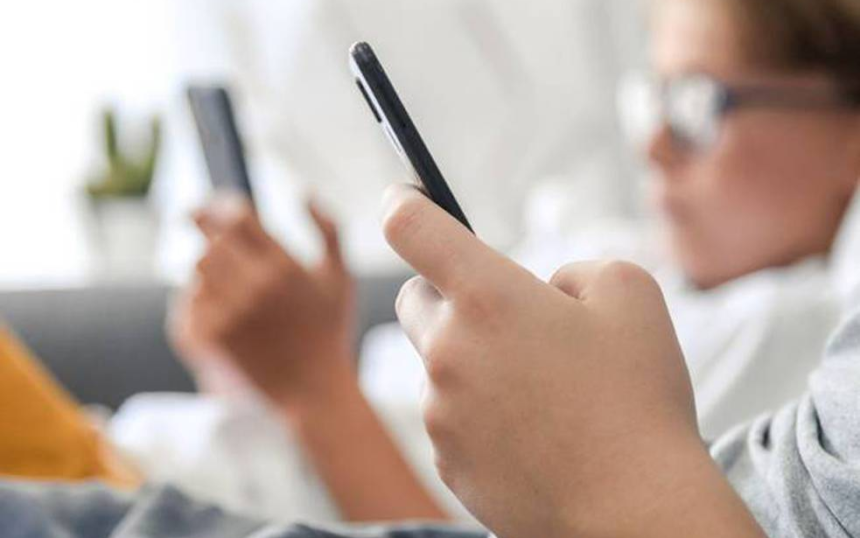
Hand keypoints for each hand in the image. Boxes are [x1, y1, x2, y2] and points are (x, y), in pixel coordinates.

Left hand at [170, 194, 355, 410]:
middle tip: (196, 226)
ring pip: (196, 269)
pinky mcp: (211, 337)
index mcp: (284, 266)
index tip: (210, 206)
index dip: (217, 206)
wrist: (313, 390)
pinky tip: (216, 306)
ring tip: (220, 275)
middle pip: (210, 241)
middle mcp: (254, 286)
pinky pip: (188, 302)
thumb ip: (329, 230)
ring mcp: (229, 313)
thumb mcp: (341, 277)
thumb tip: (304, 192)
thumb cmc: (329, 332)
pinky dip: (197, 299)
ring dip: (205, 266)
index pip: (235, 217)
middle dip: (204, 231)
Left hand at [382, 184, 764, 537]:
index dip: (402, 202)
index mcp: (487, 297)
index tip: (405, 199)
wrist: (634, 511)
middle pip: (413, 299)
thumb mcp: (631, 294)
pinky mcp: (445, 460)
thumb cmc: (638, 399)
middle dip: (445, 294)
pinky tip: (531, 431)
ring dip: (470, 360)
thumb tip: (544, 288)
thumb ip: (575, 269)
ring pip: (436, 363)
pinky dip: (476, 412)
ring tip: (539, 388)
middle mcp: (448, 351)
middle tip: (498, 312)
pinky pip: (448, 417)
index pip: (409, 226)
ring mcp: (440, 412)